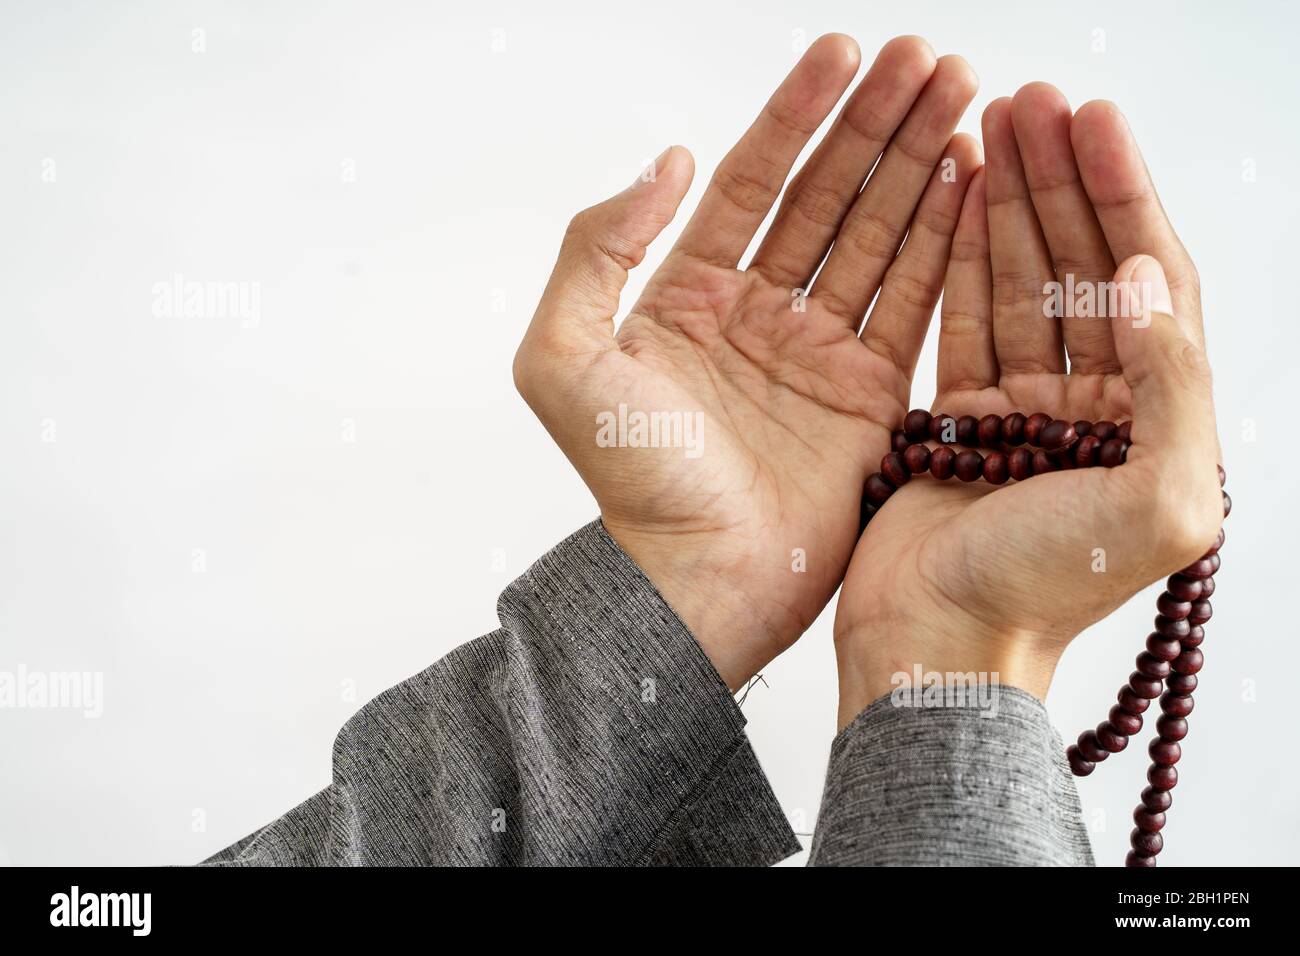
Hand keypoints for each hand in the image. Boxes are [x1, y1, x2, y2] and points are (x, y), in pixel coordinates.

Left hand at [513, 35, 978, 688]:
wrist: (696, 581)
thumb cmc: (628, 483)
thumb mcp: (564, 358)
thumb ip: (595, 250)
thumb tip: (670, 162)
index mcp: (688, 297)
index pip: (752, 180)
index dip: (796, 113)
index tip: (842, 51)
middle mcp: (758, 314)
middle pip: (826, 196)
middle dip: (877, 123)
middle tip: (928, 57)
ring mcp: (818, 352)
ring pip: (877, 236)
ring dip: (920, 165)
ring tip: (965, 95)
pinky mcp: (870, 394)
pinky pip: (912, 303)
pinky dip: (943, 242)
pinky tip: (968, 181)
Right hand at [833, 85, 1223, 726]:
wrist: (940, 649)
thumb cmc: (1045, 594)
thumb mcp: (1158, 503)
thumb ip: (1175, 387)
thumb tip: (1149, 276)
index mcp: (1158, 423)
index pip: (1154, 283)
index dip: (1126, 196)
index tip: (1094, 121)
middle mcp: (1100, 408)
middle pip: (1089, 267)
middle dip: (1065, 180)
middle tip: (1032, 101)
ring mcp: (1028, 411)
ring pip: (1026, 282)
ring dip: (1014, 203)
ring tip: (992, 126)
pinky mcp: (963, 419)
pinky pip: (969, 320)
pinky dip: (966, 258)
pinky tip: (960, 200)